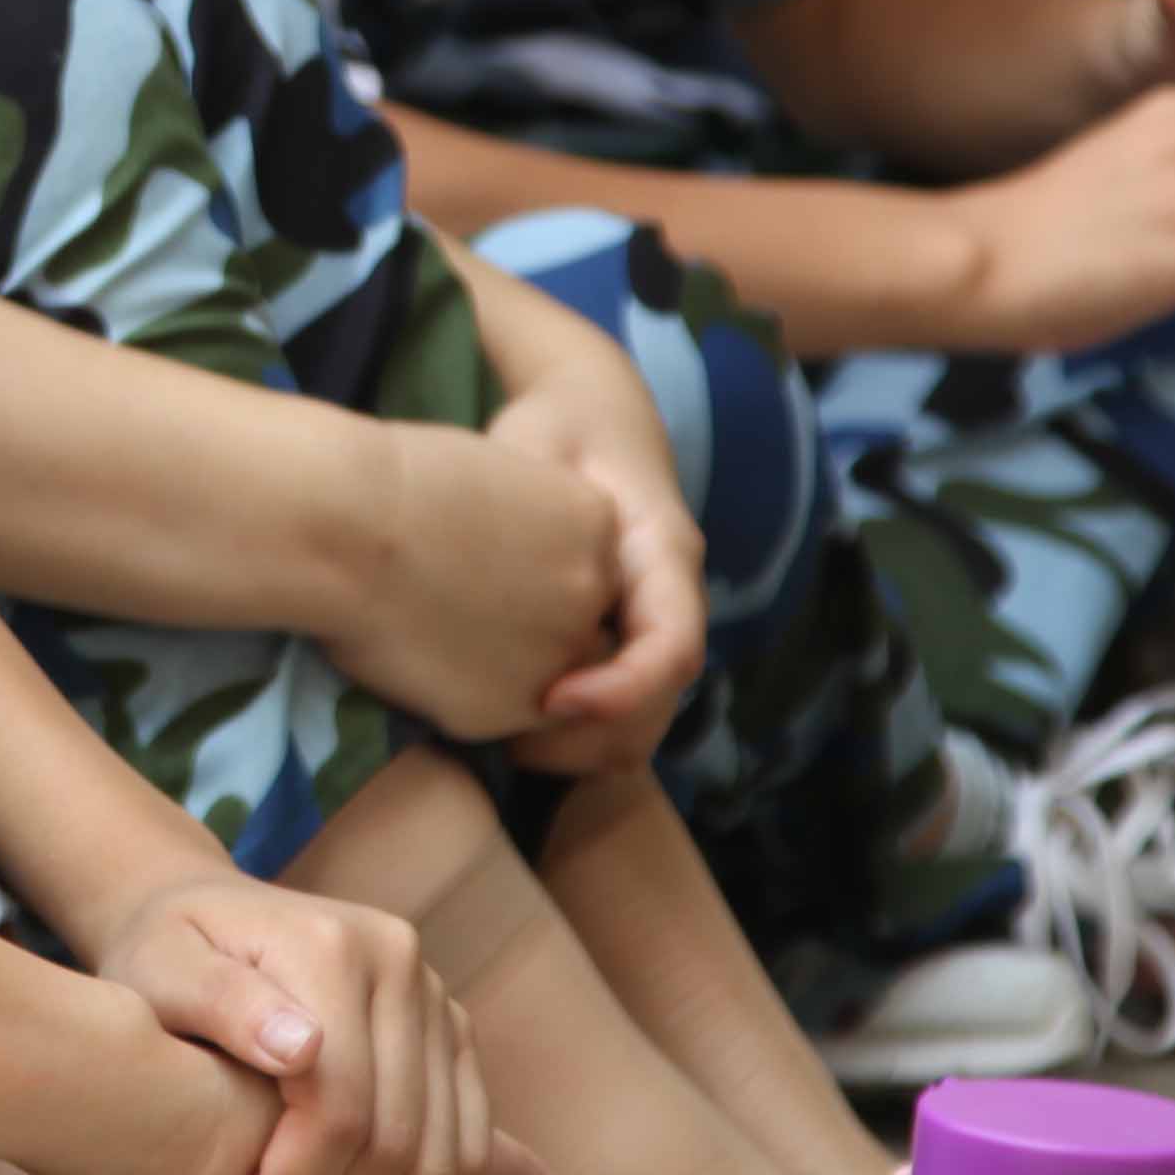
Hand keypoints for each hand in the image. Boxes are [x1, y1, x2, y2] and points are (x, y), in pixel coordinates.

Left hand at [73, 888, 557, 1174]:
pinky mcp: (449, 1032)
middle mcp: (402, 966)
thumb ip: (221, 1002)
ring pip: (444, 1153)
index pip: (339, 1112)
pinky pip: (470, 1138)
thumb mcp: (159, 967)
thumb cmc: (162, 949)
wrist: (199, 908)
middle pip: (396, 1143)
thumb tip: (302, 1049)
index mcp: (333, 951)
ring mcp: (435, 999)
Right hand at [312, 419, 625, 742]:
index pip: (581, 567)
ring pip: (542, 677)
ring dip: (498, 665)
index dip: (527, 570)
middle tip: (450, 595)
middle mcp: (594, 591)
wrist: (340, 525)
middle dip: (524, 621)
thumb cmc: (395, 482)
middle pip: (573, 624)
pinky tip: (416, 654)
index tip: (471, 555)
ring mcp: (557, 654)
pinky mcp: (509, 708)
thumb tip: (526, 565)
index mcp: (597, 523)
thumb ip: (533, 526)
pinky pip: (497, 714)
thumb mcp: (496, 476)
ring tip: (428, 623)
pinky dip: (461, 697)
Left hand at [481, 344, 703, 775]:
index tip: (549, 700)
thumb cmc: (559, 431)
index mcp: (664, 553)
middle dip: (592, 740)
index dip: (621, 689)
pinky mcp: (622, 647)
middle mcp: (671, 603)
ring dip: (581, 752)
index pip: (673, 645)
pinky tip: (509, 726)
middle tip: (508, 745)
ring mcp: (650, 631)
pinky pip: (616, 718)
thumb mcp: (543, 443)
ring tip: (504, 742)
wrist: (593, 422)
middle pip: (662, 706)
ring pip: (642, 725)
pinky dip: (573, 740)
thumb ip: (531, 493)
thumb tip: (501, 561)